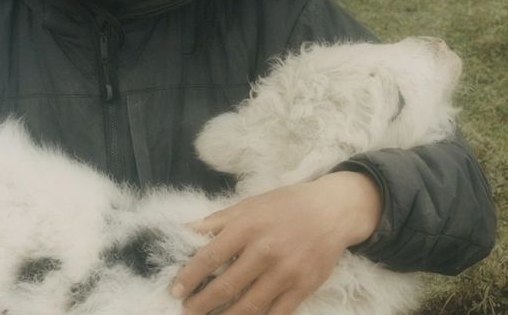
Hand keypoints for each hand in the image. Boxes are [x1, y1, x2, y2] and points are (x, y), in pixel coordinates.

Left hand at [171, 171, 382, 314]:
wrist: (331, 210)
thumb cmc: (286, 204)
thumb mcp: (249, 204)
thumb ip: (217, 221)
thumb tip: (185, 230)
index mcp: (248, 226)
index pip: (211, 255)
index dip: (190, 275)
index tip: (176, 289)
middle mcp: (265, 250)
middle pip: (226, 285)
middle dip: (201, 303)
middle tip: (187, 310)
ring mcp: (285, 272)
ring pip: (248, 306)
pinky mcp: (302, 288)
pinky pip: (275, 314)